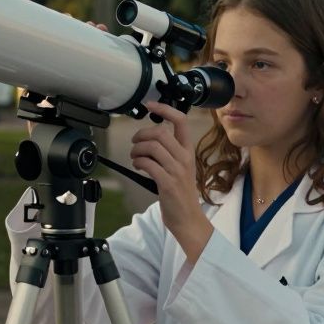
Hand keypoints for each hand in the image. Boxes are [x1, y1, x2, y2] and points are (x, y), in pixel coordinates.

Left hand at [130, 102, 212, 260]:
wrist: (188, 218)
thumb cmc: (181, 193)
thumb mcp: (180, 167)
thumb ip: (170, 151)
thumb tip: (150, 137)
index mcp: (188, 151)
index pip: (180, 121)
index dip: (164, 109)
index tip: (150, 105)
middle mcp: (184, 158)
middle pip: (160, 132)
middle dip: (141, 134)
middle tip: (135, 142)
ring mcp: (176, 170)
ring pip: (151, 147)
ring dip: (136, 150)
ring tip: (135, 157)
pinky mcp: (167, 183)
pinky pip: (148, 164)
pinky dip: (138, 162)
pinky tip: (138, 166)